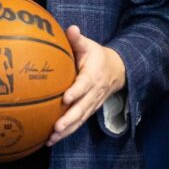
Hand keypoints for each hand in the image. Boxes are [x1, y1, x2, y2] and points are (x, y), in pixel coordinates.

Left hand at [47, 26, 125, 145]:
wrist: (116, 70)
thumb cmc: (97, 56)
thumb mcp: (89, 45)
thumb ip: (77, 39)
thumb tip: (70, 28)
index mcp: (93, 75)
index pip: (84, 85)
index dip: (76, 92)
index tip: (65, 98)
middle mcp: (94, 92)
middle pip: (82, 108)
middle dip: (70, 119)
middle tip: (56, 127)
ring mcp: (92, 103)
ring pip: (80, 119)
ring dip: (67, 130)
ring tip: (51, 139)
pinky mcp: (90, 110)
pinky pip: (79, 123)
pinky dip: (67, 133)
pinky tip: (51, 141)